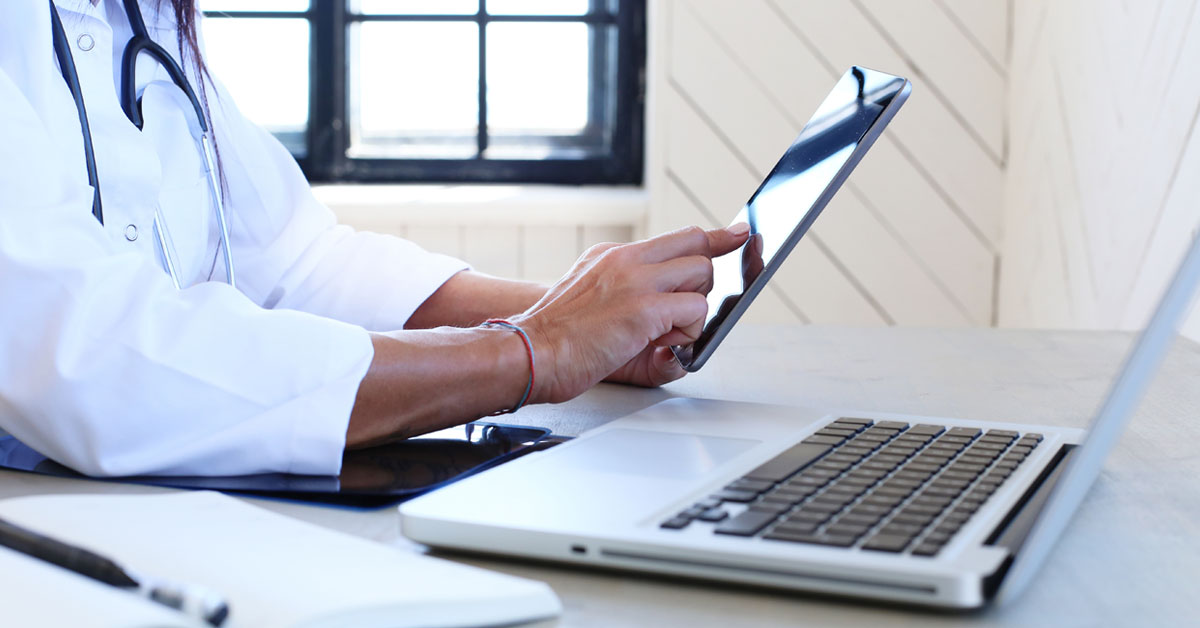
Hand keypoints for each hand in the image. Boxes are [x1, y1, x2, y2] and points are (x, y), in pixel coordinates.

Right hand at [512, 224, 749, 402]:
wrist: (530, 352)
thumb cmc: (558, 339)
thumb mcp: (598, 306)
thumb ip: (636, 304)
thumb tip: (670, 328)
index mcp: (613, 256)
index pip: (676, 236)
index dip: (714, 237)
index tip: (739, 233)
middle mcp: (626, 259)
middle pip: (697, 245)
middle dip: (701, 279)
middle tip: (679, 310)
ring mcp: (635, 279)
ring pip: (701, 274)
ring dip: (693, 308)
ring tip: (660, 332)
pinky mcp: (643, 307)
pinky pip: (695, 309)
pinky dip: (688, 330)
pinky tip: (659, 342)